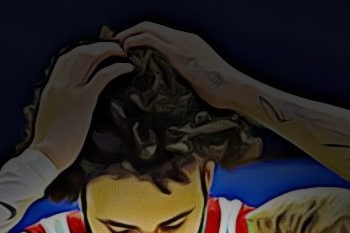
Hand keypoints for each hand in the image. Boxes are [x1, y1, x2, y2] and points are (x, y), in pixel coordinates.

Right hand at [30, 42, 133, 169]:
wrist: (46, 155)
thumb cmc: (49, 142)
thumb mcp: (51, 115)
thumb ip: (59, 103)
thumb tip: (69, 103)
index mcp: (51, 86)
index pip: (67, 57)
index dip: (85, 50)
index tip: (99, 52)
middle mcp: (59, 83)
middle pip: (80, 52)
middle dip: (100, 46)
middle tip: (116, 49)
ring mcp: (70, 90)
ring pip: (90, 57)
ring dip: (109, 51)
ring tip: (123, 53)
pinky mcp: (83, 101)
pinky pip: (102, 76)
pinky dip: (117, 68)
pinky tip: (128, 67)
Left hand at [114, 22, 252, 111]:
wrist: (233, 88)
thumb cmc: (220, 90)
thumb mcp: (198, 77)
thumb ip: (183, 73)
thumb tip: (169, 82)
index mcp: (189, 42)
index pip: (159, 31)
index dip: (140, 35)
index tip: (127, 46)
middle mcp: (184, 37)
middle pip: (150, 25)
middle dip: (130, 31)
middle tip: (116, 44)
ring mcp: (180, 42)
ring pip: (147, 28)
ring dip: (129, 35)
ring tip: (117, 47)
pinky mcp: (177, 52)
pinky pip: (149, 39)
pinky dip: (134, 41)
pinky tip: (126, 51)